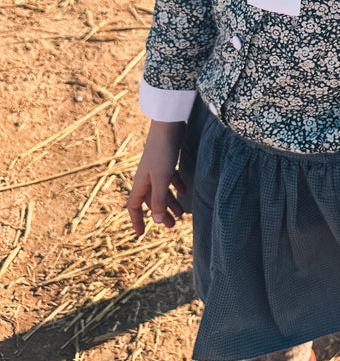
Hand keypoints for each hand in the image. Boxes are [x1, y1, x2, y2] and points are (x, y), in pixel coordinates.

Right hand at [126, 121, 186, 235]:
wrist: (168, 125)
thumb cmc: (162, 152)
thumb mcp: (161, 179)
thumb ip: (159, 200)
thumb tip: (157, 221)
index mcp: (140, 183)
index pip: (134, 206)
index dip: (137, 220)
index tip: (141, 234)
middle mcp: (146, 177)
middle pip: (151, 200)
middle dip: (161, 214)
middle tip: (173, 226)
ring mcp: (156, 169)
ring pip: (162, 191)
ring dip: (171, 202)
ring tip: (182, 214)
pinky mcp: (167, 161)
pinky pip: (170, 178)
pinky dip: (176, 186)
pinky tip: (185, 191)